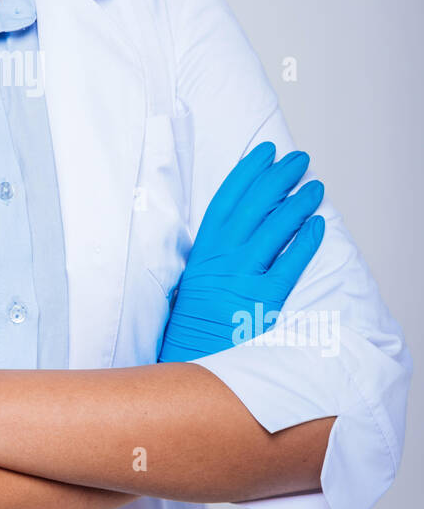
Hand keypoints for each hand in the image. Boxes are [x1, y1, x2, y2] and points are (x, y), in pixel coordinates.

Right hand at [158, 142, 324, 362]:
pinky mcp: (263, 300)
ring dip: (297, 203)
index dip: (248, 171)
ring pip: (275, 228)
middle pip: (254, 205)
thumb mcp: (196, 275)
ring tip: (315, 186)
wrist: (190, 356)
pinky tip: (317, 225)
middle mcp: (223, 257)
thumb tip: (248, 220)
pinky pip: (289, 264)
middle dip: (278, 177)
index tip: (265, 152)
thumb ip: (217, 249)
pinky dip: (304, 242)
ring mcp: (243, 277)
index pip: (228, 198)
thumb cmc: (196, 317)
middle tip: (298, 159)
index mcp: (205, 248)